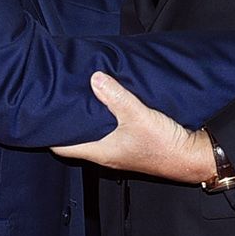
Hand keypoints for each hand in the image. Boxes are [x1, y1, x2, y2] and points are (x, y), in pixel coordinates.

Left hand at [52, 72, 214, 181]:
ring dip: (87, 118)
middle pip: (76, 139)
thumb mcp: (139, 116)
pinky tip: (107, 101)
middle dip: (67, 121)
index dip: (49, 133)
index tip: (41, 114)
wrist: (193, 157)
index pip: (62, 148)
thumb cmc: (165, 144)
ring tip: (80, 96)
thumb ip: (116, 97)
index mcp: (100, 152)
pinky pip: (110, 130)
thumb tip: (94, 78)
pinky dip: (104, 118)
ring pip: (94, 134)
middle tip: (59, 98)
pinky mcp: (133, 144)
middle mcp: (106, 154)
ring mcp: (120, 150)